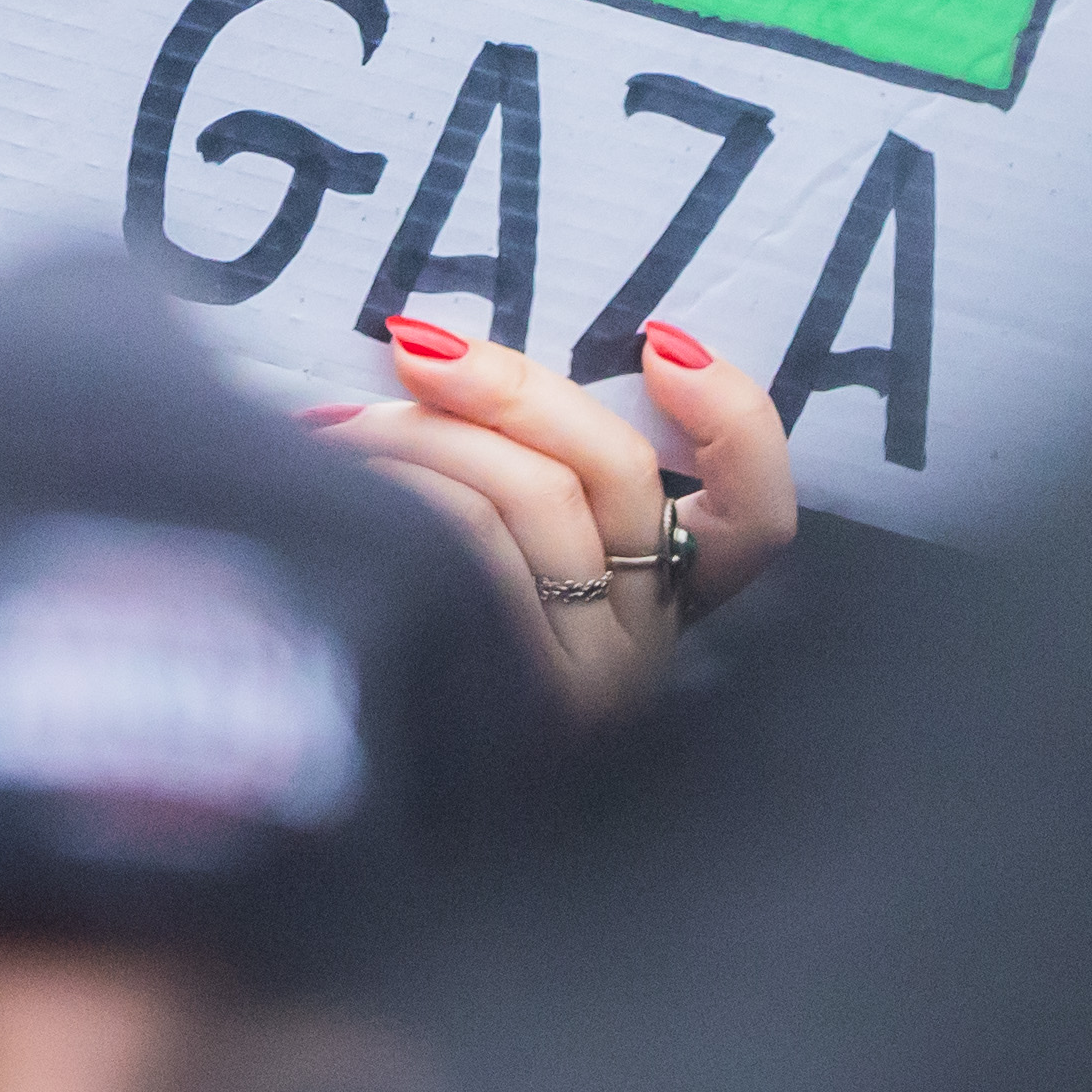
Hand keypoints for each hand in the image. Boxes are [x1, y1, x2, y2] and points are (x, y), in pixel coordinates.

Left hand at [307, 315, 798, 714]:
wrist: (335, 744)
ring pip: (531, 497)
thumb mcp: (494, 520)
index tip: (664, 347)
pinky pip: (464, 550)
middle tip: (418, 348)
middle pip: (616, 470)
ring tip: (347, 426)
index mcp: (662, 596)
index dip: (734, 423)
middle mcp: (642, 646)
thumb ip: (515, 448)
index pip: (756, 519)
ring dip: (426, 434)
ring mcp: (586, 683)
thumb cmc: (408, 599)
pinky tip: (344, 477)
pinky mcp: (513, 700)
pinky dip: (397, 487)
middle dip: (508, 387)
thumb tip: (436, 348)